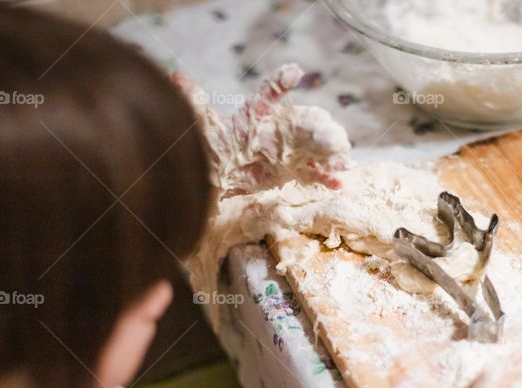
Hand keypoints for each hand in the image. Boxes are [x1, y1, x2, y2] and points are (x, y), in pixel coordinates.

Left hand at [173, 65, 349, 196]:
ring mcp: (286, 152)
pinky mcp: (290, 171)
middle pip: (302, 127)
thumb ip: (195, 102)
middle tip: (334, 132)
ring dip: (330, 153)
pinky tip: (339, 182)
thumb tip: (176, 77)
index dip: (279, 84)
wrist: (215, 176)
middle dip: (319, 129)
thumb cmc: (210, 149)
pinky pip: (312, 173)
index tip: (294, 71)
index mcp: (256, 119)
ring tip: (345, 157)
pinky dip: (325, 177)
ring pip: (314, 149)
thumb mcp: (203, 127)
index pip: (267, 98)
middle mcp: (275, 133)